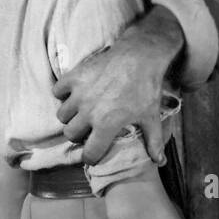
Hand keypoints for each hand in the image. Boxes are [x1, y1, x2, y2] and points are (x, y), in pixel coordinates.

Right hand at [53, 7, 182, 163]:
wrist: (139, 56)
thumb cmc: (146, 88)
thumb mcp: (151, 117)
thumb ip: (154, 142)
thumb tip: (160, 163)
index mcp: (106, 124)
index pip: (89, 153)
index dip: (92, 157)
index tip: (94, 153)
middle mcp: (88, 111)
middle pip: (70, 134)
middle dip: (79, 135)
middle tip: (89, 130)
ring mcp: (79, 93)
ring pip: (62, 116)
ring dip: (70, 117)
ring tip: (82, 112)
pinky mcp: (74, 77)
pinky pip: (58, 92)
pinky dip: (63, 94)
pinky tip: (75, 94)